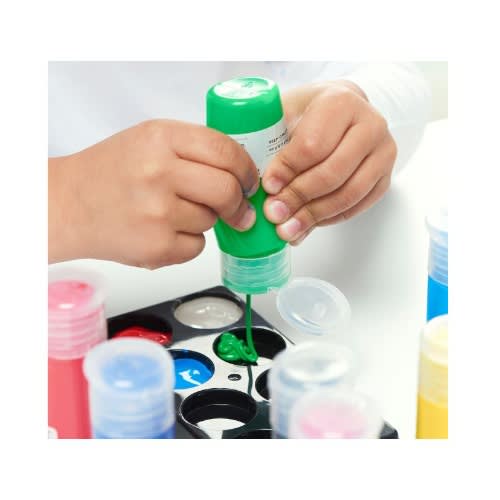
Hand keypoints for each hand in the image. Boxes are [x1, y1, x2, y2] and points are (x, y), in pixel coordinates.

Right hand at [49, 119, 258, 267]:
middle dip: (238, 202)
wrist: (67, 205)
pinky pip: (197, 246)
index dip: (246, 169)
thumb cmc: (109, 172)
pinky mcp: (156, 247)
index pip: (225, 151)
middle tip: (236, 207)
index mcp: (160, 139)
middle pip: (227, 190)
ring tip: (172, 212)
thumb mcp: (150, 141)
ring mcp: (157, 213)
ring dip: (204, 219)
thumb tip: (241, 173)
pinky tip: (163, 231)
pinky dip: (188, 242)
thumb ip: (194, 149)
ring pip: (212, 221)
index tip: (250, 181)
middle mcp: (159, 173)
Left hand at [262, 81, 396, 243]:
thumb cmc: (309, 113)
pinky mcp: (385, 177)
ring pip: (348, 194)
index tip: (268, 186)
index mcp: (341, 102)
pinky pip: (358, 206)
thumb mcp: (284, 112)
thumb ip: (267, 140)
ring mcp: (383, 152)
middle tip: (274, 214)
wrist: (344, 111)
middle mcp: (370, 125)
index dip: (287, 170)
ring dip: (313, 216)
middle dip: (298, 198)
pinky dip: (329, 219)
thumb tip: (252, 184)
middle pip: (332, 173)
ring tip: (287, 229)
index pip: (312, 145)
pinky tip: (306, 225)